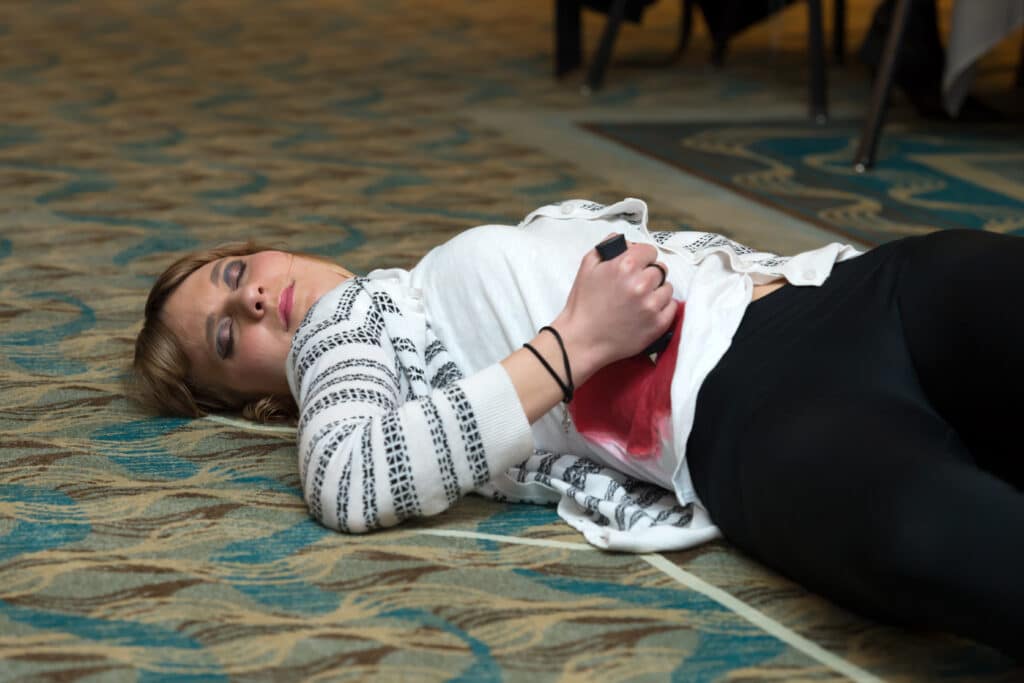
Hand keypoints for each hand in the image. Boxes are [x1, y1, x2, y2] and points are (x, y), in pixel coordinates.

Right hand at [553, 233, 676, 377]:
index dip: (642, 258)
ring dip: (657, 291)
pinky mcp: (658, 324)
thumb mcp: (587, 266)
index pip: (650, 250)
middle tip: (635, 286)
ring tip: (639, 300)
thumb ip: (608, 246)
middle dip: (649, 274)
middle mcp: (641, 284)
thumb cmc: (583, 304)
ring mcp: (651, 305)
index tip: (637, 266)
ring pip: (667, 288)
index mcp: (625, 265)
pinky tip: (645, 312)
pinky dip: (661, 308)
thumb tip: (626, 241)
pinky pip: (671, 307)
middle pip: (661, 269)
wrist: (582, 340)